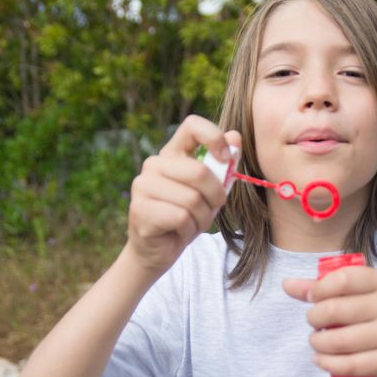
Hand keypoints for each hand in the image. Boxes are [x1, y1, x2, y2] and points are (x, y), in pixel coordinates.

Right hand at [126, 115, 240, 275]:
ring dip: (202, 218)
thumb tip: (236, 136)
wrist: (158, 251)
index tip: (226, 158)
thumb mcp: (210, 191)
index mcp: (172, 154)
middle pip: (199, 172)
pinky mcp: (140, 210)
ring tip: (191, 223)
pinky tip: (178, 232)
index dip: (214, 137)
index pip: (192, 126)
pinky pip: (181, 217)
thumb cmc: (186, 216)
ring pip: (192, 199)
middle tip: (210, 209)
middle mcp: (153, 164)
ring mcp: (143, 186)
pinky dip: (189, 230)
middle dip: (215, 197)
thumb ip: (222, 166)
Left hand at [283, 265, 376, 376]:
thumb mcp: (361, 297)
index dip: (319, 289)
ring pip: (338, 340)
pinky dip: (327, 364)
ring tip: (317, 343)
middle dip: (314, 319)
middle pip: (334, 310)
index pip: (343, 279)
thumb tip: (287, 284)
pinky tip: (321, 360)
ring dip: (317, 343)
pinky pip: (349, 364)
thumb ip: (324, 289)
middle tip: (314, 325)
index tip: (312, 299)